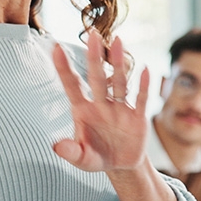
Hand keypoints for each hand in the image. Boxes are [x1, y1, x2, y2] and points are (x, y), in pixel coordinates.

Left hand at [51, 31, 150, 175]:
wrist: (122, 165)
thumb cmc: (97, 157)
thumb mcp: (82, 159)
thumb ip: (70, 152)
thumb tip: (56, 146)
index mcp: (83, 111)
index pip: (71, 86)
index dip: (63, 68)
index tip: (55, 47)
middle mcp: (101, 104)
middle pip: (97, 78)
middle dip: (94, 57)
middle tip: (92, 35)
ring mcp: (120, 108)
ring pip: (119, 82)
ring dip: (118, 64)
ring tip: (118, 42)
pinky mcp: (137, 117)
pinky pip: (140, 99)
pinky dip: (143, 86)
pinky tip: (145, 70)